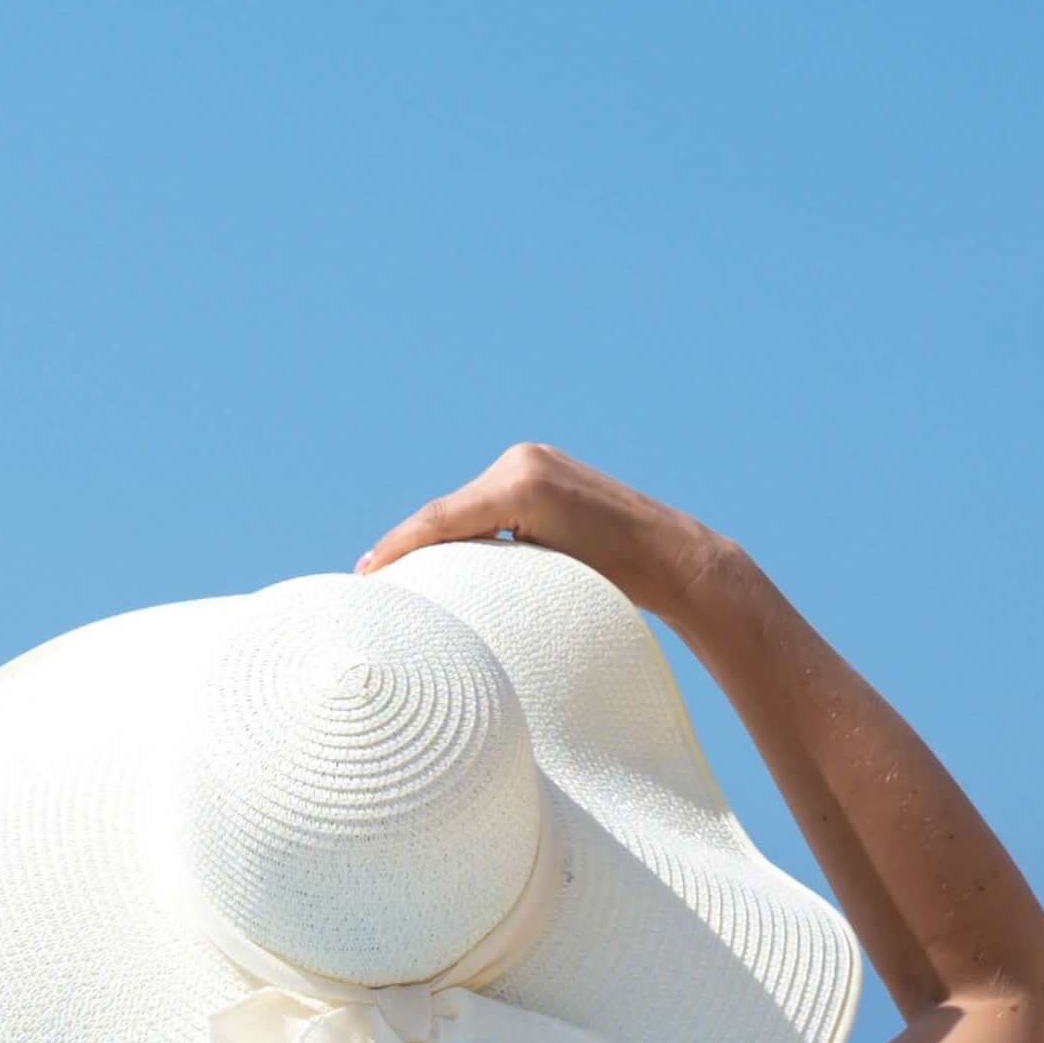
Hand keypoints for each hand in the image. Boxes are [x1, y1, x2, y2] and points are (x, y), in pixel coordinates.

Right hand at [354, 443, 738, 616]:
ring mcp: (534, 460)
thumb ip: (484, 570)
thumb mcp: (543, 581)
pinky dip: (466, 527)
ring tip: (398, 570)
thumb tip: (435, 578)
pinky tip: (445, 551)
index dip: (397, 548)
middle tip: (370, 577)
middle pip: (447, 510)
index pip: (439, 519)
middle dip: (409, 543)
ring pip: (465, 505)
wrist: (677, 558)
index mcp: (522, 484)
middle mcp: (523, 461)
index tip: (366, 575)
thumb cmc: (620, 582)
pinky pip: (488, 500)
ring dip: (437, 536)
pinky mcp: (543, 469)